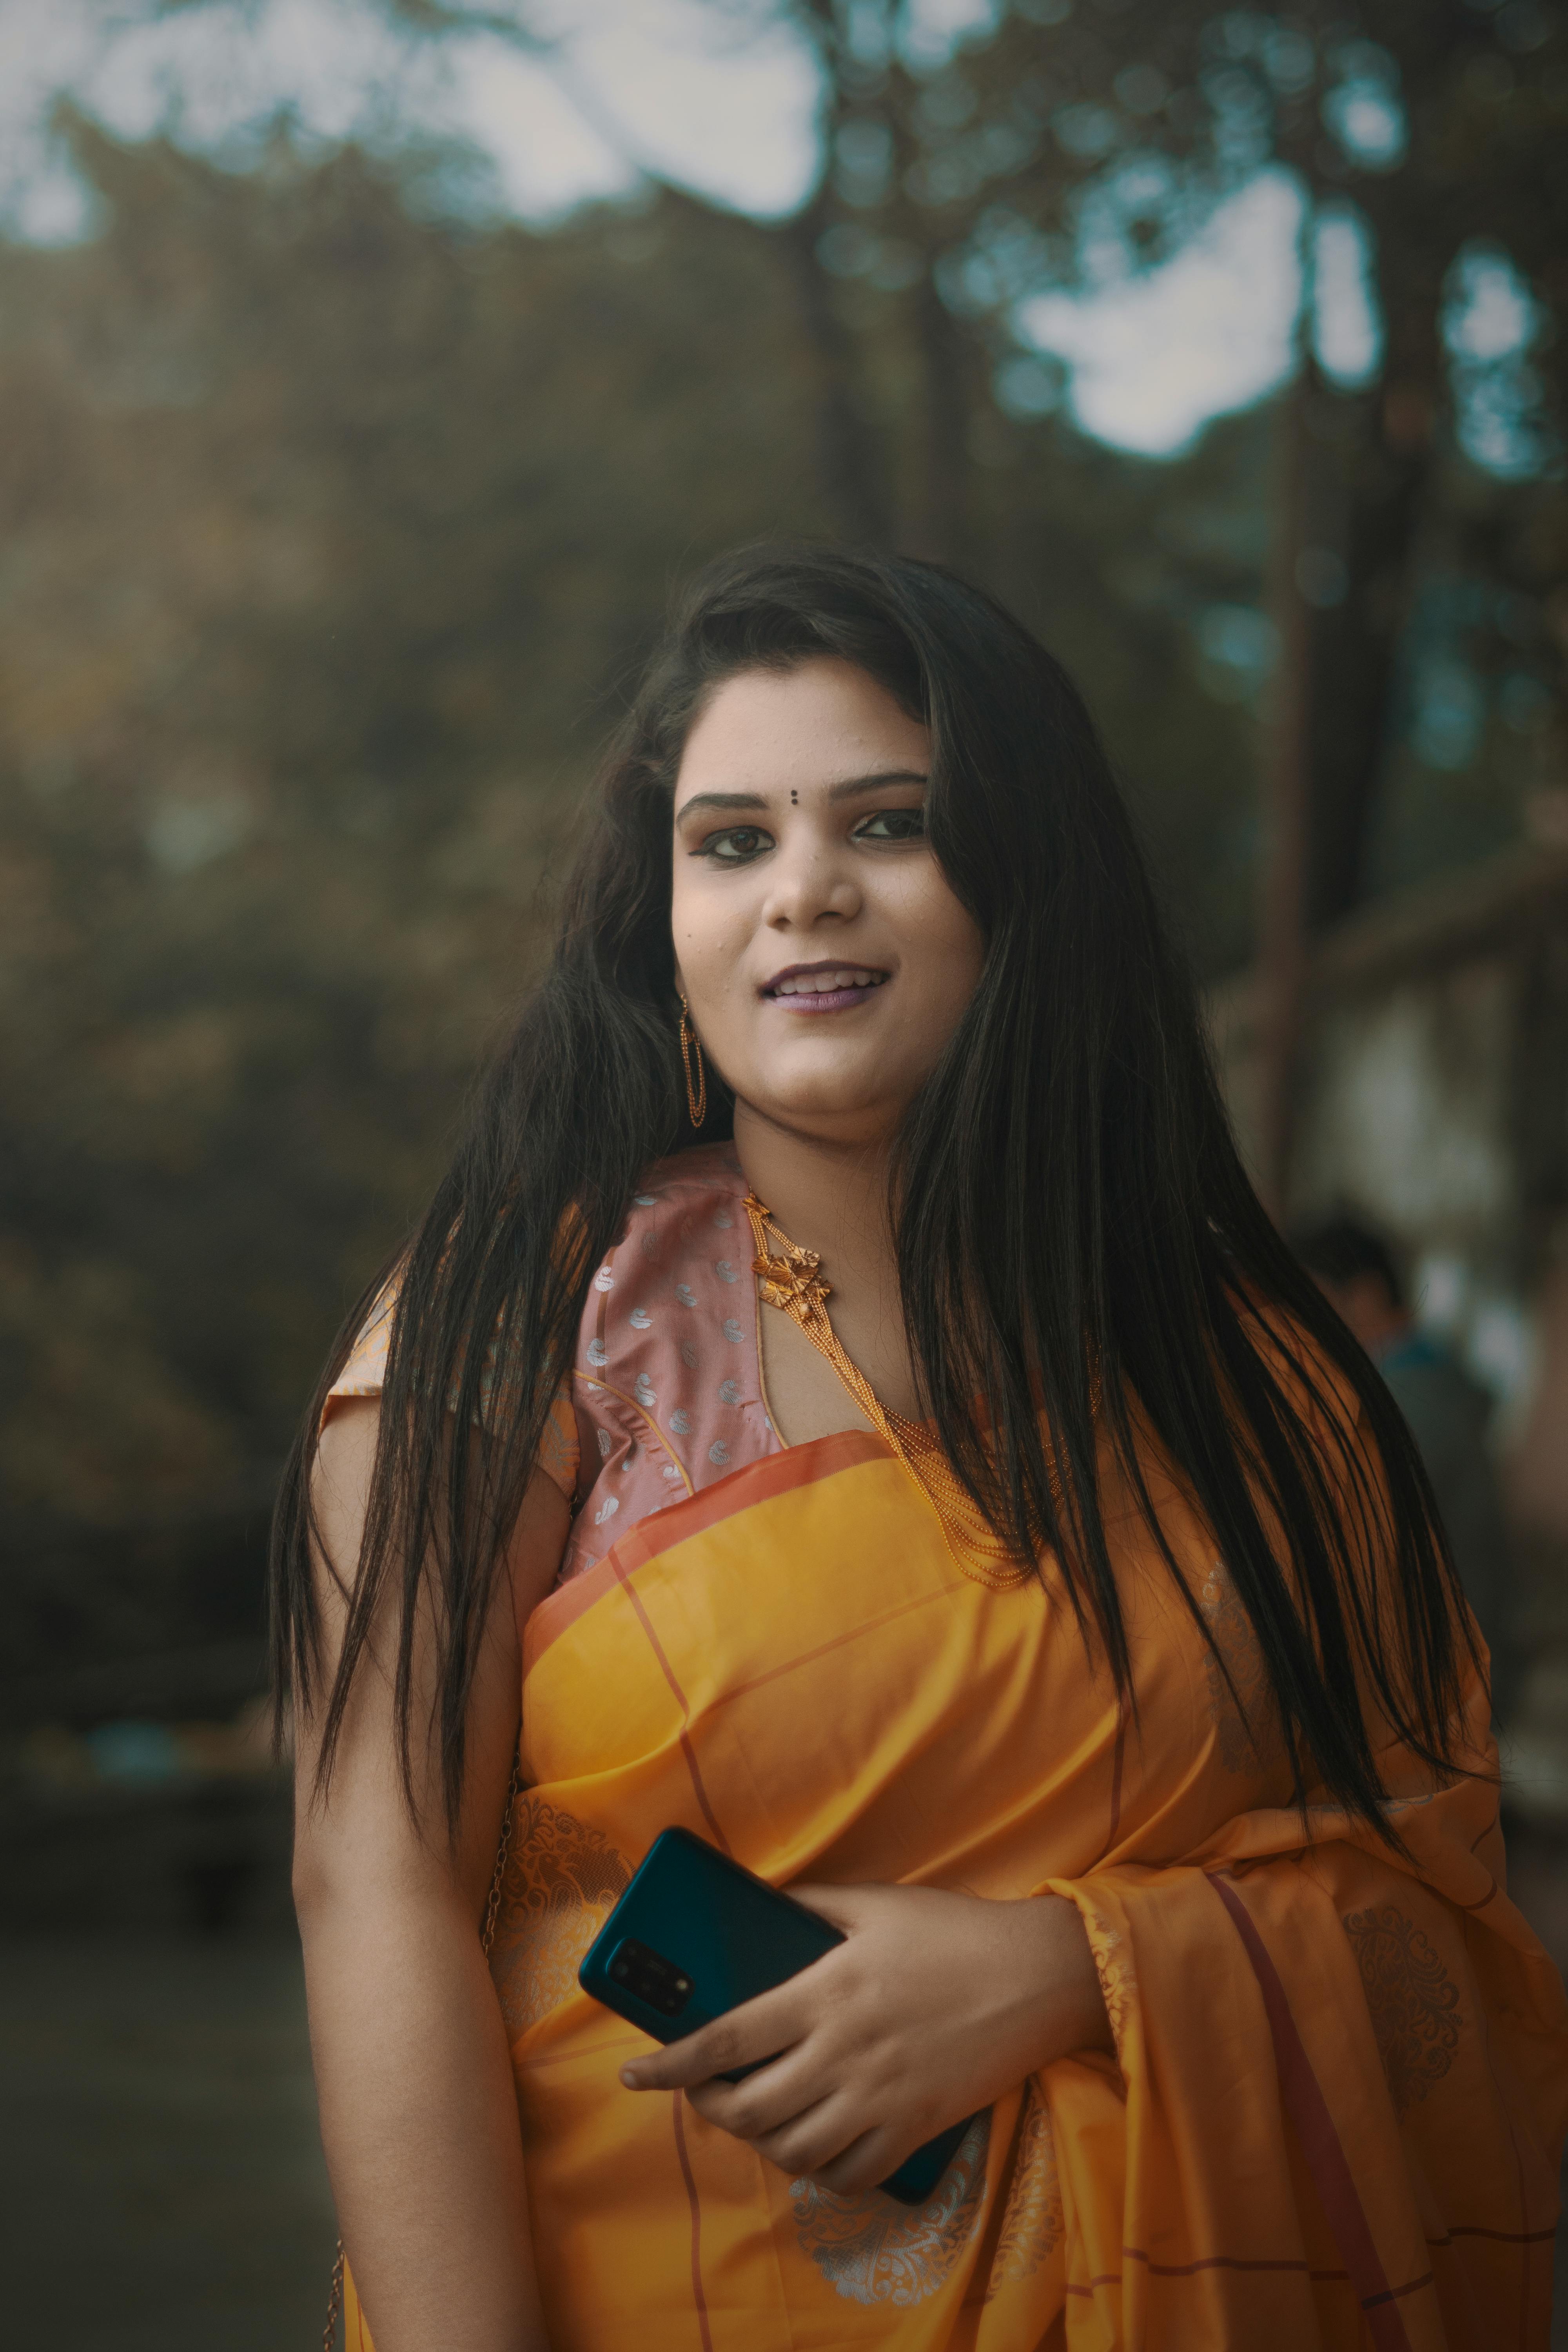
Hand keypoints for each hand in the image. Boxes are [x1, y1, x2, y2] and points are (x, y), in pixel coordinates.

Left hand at [619, 1882, 1109, 2194]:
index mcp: (825, 1995)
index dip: (671, 2064)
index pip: (727, 2040)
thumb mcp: (876, 1903)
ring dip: (761, 2142)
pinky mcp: (914, 2128)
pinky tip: (811, 2148)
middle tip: (703, 2093)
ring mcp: (879, 2099)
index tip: (634, 2076)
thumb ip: (812, 1902)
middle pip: (750, 2108)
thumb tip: (765, 1900)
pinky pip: (849, 2174)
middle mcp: (843, 2054)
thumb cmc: (954, 1932)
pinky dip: (819, 2171)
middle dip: (710, 2108)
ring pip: (793, 2150)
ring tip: (755, 2117)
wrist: (1036, 1976)